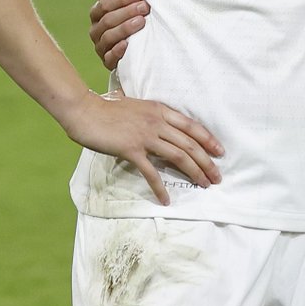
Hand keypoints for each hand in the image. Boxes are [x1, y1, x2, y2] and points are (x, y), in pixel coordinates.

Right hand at [61, 87, 222, 205]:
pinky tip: (166, 199)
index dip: (208, 140)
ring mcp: (145, 136)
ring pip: (178, 156)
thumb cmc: (107, 108)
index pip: (192, 126)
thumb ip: (152, 115)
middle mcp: (157, 122)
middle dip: (207, 162)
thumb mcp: (137, 106)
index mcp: (160, 110)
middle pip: (190, 144)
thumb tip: (162, 124)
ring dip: (194, 172)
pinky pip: (151, 172)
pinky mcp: (131, 150)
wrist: (85, 110)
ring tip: (203, 185)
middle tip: (217, 177)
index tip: (220, 152)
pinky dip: (160, 187)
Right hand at [87, 0, 148, 70]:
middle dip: (126, 12)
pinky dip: (118, 51)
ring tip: (141, 22)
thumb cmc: (126, 22)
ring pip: (108, 37)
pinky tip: (127, 45)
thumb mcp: (118, 6)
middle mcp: (96, 32)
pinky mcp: (109, 63)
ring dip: (125, 28)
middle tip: (144, 7)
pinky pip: (110, 58)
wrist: (134, 50)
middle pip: (107, 20)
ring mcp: (101, 48)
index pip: (103, 5)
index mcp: (96, 16)